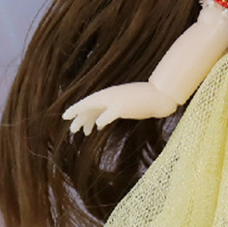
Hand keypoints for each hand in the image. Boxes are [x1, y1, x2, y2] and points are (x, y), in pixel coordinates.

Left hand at [63, 82, 177, 134]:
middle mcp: (109, 96)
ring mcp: (115, 100)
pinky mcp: (122, 107)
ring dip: (87, 121)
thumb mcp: (125, 104)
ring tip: (82, 132)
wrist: (160, 95)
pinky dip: (102, 120)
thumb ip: (111, 110)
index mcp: (110, 94)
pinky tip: (99, 128)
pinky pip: (108, 114)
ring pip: (94, 110)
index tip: (67, 117)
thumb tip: (100, 122)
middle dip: (78, 118)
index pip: (88, 101)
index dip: (76, 109)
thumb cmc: (144, 100)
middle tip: (72, 130)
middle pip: (88, 107)